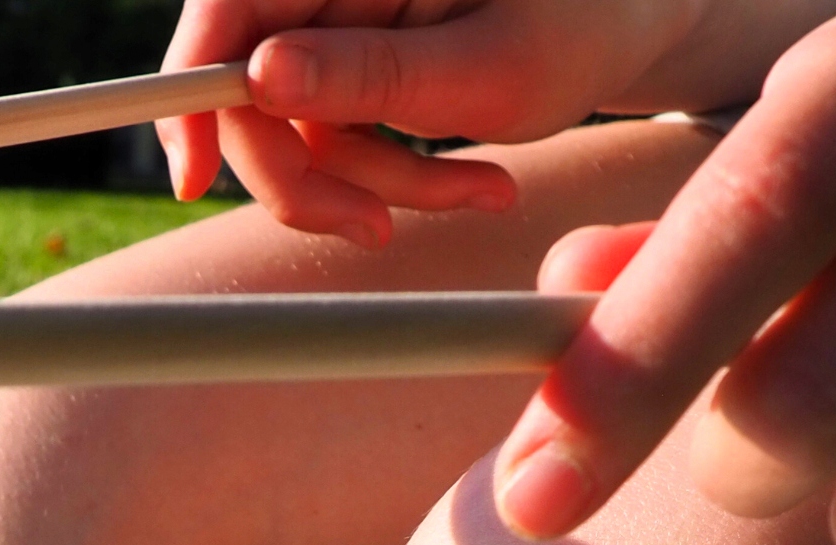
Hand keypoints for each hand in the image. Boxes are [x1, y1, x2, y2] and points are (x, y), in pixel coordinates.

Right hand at [157, 0, 795, 244]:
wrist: (644, 19)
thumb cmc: (589, 20)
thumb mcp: (492, 64)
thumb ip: (374, 76)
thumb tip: (260, 81)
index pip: (230, 3)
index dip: (192, 88)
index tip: (191, 174)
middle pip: (252, 83)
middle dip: (312, 173)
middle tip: (379, 230)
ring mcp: (345, 19)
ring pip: (300, 125)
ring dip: (378, 185)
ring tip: (483, 194)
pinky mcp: (361, 62)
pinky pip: (341, 136)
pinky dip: (398, 177)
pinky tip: (474, 180)